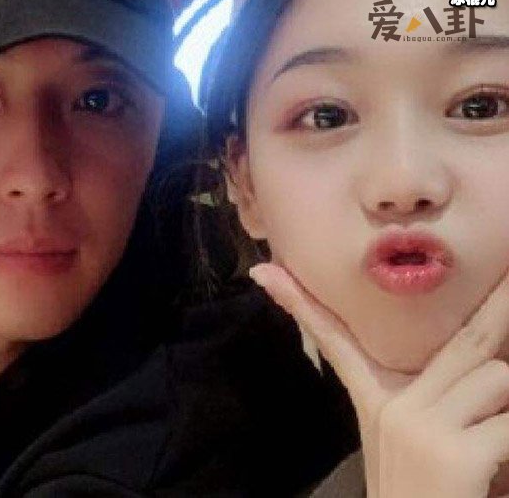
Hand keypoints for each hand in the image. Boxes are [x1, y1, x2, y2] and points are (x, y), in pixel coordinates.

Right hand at [250, 263, 508, 497]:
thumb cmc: (421, 495)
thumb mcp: (405, 443)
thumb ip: (430, 398)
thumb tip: (474, 368)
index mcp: (375, 401)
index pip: (333, 339)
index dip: (300, 303)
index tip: (263, 273)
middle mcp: (392, 407)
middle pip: (462, 341)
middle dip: (500, 306)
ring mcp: (419, 427)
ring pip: (494, 376)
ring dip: (507, 396)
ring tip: (491, 426)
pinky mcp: (451, 453)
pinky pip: (507, 421)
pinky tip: (494, 462)